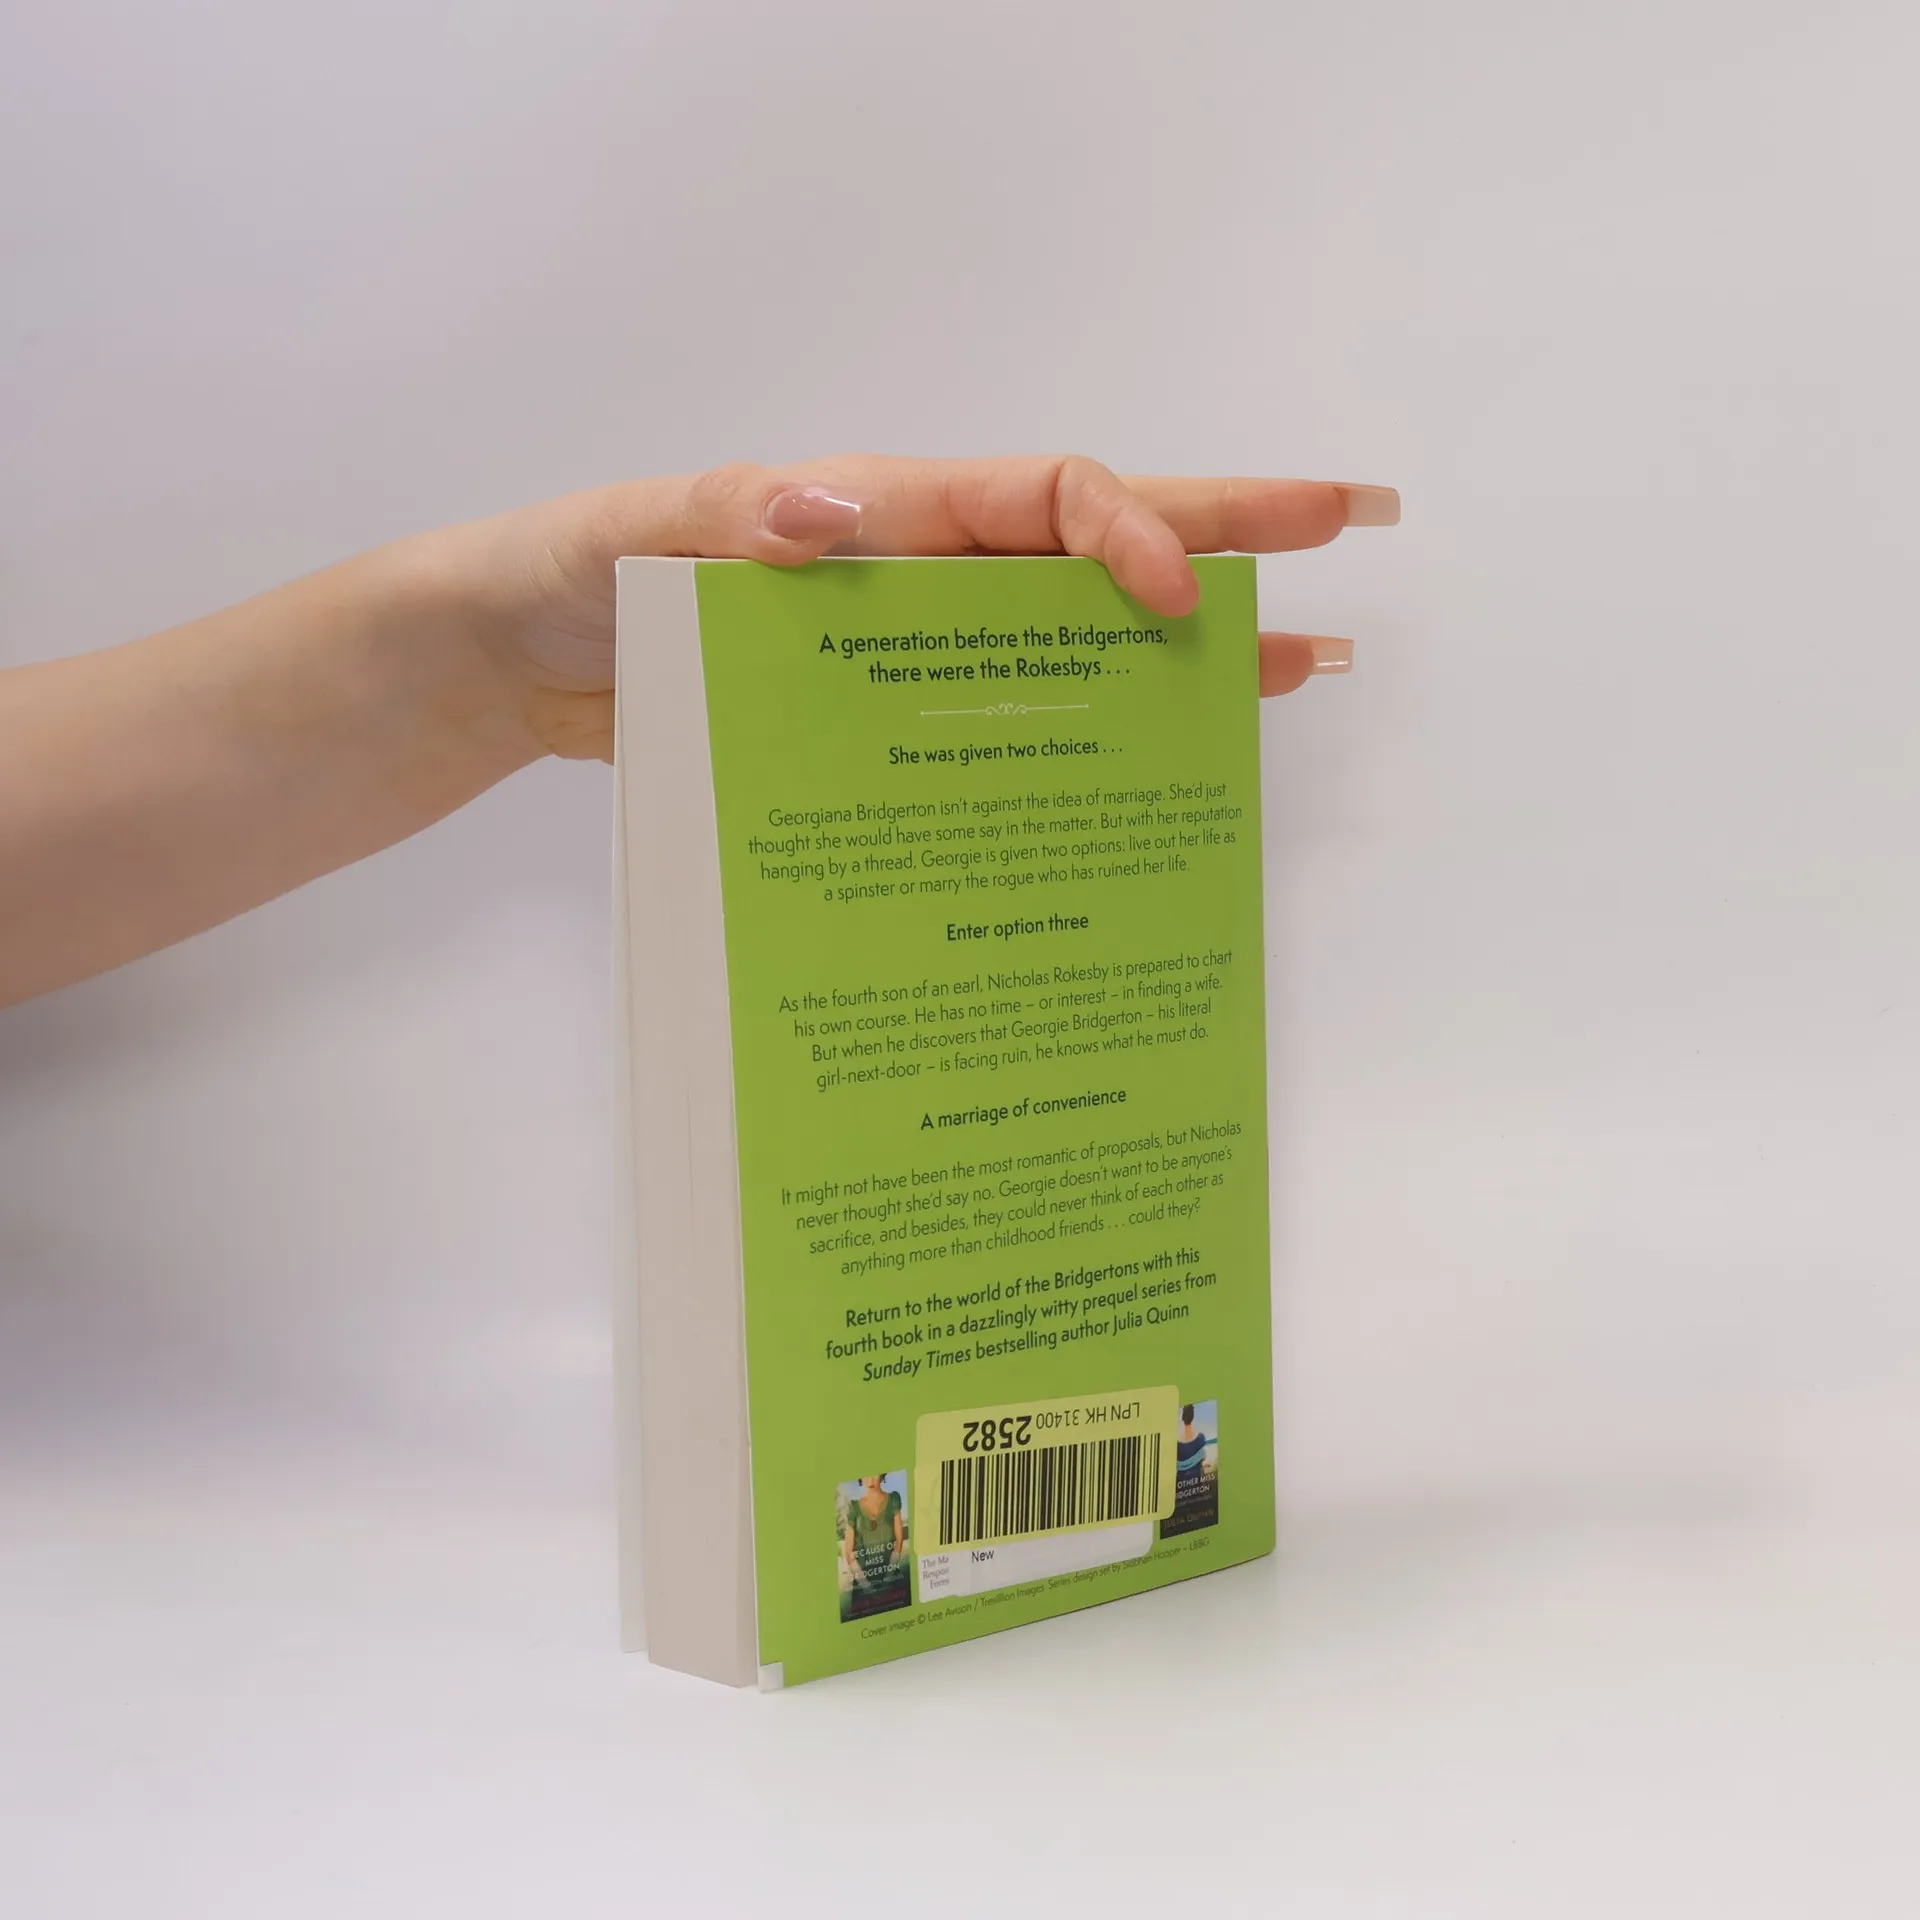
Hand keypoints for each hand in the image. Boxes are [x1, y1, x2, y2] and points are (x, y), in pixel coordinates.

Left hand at [442, 455, 1398, 762]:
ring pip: (1074, 639)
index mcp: (881, 509)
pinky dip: (1087, 733)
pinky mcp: (890, 723)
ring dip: (1189, 645)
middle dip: (1227, 533)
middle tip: (1353, 526)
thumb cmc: (565, 581)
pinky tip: (1153, 762)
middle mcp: (920, 571)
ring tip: (1305, 664)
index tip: (1169, 598)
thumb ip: (723, 517)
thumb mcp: (626, 536)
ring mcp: (915, 650)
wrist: (514, 665)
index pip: (1040, 497)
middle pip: (1095, 545)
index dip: (1122, 531)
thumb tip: (836, 510)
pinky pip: (1011, 719)